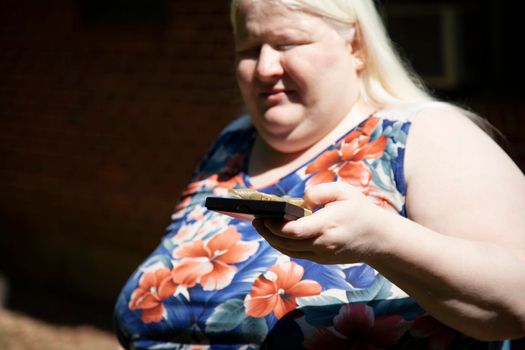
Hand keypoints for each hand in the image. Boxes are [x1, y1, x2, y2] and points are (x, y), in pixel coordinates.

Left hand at [252, 182, 382, 263]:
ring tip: (262, 226)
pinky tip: (278, 233)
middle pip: (284, 243)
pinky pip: (298, 254)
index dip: (273, 225)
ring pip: (289, 251)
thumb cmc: (361, 210)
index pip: (292, 231)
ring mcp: (322, 255)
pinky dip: (285, 244)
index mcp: (326, 226)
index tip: (262, 215)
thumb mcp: (344, 191)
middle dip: (266, 232)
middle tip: (256, 220)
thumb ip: (319, 191)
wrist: (380, 239)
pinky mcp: (323, 259)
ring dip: (272, 240)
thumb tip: (301, 201)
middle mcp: (322, 244)